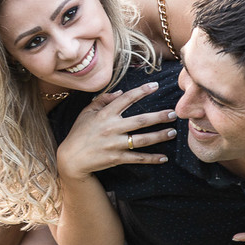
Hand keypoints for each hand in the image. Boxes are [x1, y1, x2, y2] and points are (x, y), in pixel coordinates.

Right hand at [56, 81, 177, 180]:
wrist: (71, 158)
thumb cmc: (79, 133)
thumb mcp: (86, 112)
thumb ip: (102, 100)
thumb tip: (120, 91)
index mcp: (105, 114)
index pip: (126, 99)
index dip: (142, 91)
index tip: (155, 85)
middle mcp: (112, 128)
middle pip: (141, 121)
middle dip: (159, 117)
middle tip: (173, 113)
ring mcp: (115, 144)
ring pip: (142, 140)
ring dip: (159, 136)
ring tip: (172, 132)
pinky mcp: (117, 158)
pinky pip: (138, 158)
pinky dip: (151, 159)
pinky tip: (163, 157)